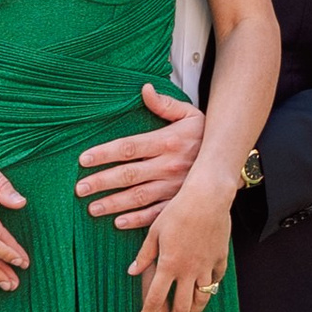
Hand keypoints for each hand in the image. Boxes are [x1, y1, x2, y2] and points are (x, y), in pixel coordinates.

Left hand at [76, 85, 205, 231]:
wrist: (231, 160)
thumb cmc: (205, 136)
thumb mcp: (189, 114)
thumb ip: (165, 104)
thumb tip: (145, 89)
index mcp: (167, 142)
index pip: (129, 147)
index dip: (104, 153)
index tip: (84, 160)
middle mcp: (168, 166)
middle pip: (129, 174)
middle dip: (102, 182)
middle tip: (80, 188)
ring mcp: (174, 187)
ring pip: (139, 197)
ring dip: (114, 203)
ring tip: (93, 207)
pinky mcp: (180, 203)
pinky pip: (156, 214)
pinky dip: (137, 220)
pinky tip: (119, 222)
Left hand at [132, 179, 231, 311]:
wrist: (208, 198)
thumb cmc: (178, 210)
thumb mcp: (154, 231)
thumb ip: (144, 254)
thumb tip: (132, 271)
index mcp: (169, 265)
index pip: (156, 298)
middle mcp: (189, 270)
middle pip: (182, 307)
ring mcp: (207, 266)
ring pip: (202, 298)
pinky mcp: (220, 259)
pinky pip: (216, 279)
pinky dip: (211, 287)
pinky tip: (206, 289)